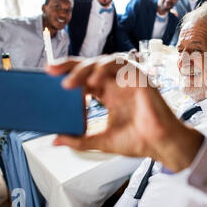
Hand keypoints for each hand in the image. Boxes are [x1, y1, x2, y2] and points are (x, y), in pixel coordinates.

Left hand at [46, 55, 203, 171]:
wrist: (159, 145)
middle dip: (69, 65)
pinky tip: (95, 79)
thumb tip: (55, 141)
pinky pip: (122, 64)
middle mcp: (116, 84)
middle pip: (90, 65)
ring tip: (69, 83)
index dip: (67, 75)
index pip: (85, 78)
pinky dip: (106, 68)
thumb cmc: (137, 141)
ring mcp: (128, 79)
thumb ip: (79, 139)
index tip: (47, 77)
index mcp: (108, 94)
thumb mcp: (100, 141)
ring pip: (103, 61)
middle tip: (50, 70)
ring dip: (84, 68)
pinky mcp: (140, 77)